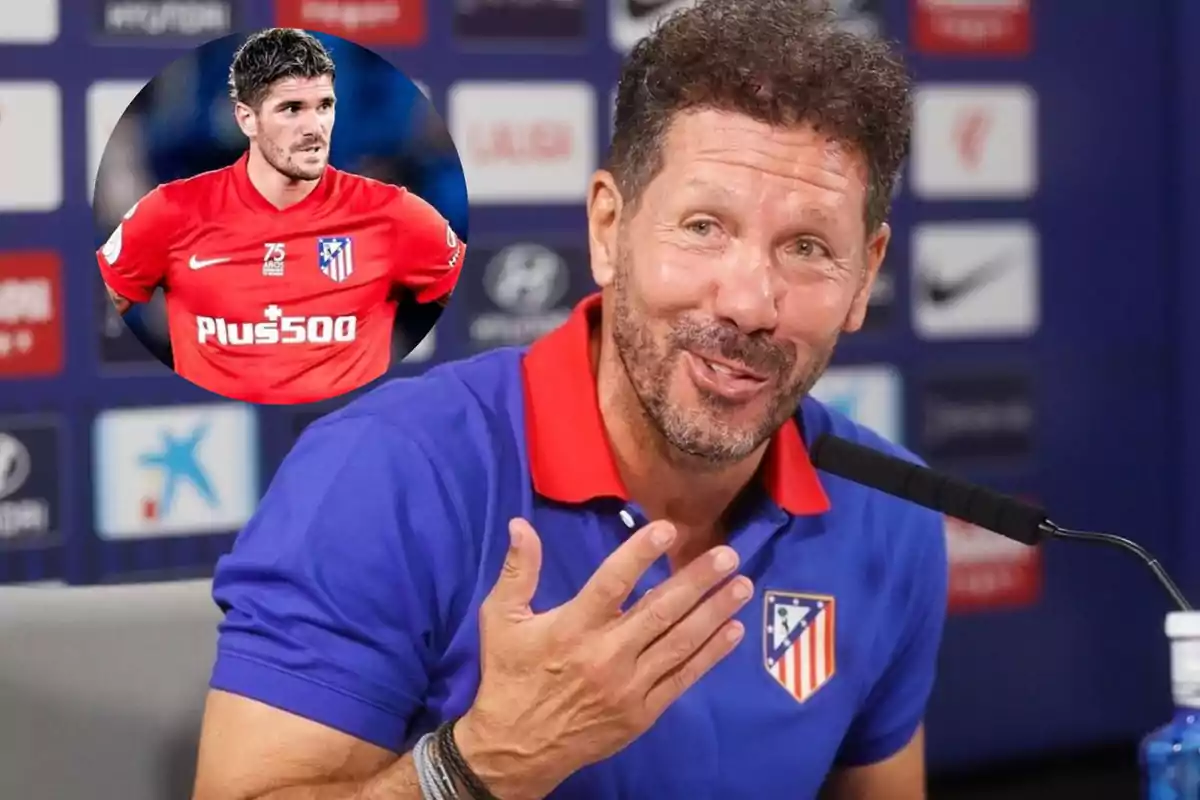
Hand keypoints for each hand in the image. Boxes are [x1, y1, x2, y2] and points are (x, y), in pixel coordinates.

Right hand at [455, 517, 752, 798]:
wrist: (515, 748)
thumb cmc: (510, 675)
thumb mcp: (500, 619)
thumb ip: (517, 571)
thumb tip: (521, 524)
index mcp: (572, 628)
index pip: (612, 583)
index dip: (641, 554)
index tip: (670, 530)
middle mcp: (605, 655)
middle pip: (660, 611)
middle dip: (697, 581)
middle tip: (728, 555)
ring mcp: (629, 686)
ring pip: (680, 643)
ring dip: (714, 612)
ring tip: (741, 585)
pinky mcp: (643, 712)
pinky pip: (683, 678)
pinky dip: (711, 655)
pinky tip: (733, 631)